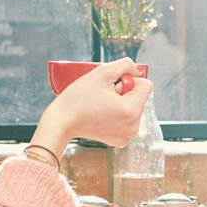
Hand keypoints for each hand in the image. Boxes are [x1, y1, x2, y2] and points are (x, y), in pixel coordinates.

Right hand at [34, 58, 151, 151]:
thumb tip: (139, 70)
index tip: (111, 86)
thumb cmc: (78, 97)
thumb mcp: (102, 72)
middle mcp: (133, 127)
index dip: (128, 80)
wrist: (60, 122)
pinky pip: (126, 119)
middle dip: (124, 92)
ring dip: (120, 102)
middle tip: (102, 96)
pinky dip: (116, 114)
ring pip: (133, 107)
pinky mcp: (120, 140)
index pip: (146, 85)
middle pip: (139, 97)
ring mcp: (127, 136)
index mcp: (132, 111)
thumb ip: (126, 65)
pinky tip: (100, 114)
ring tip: (100, 105)